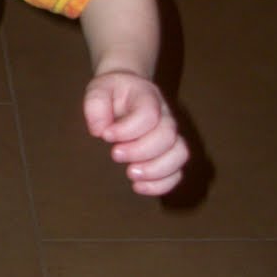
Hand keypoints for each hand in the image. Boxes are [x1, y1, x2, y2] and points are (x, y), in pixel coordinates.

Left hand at [83, 72, 187, 196]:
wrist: (126, 92)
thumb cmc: (112, 93)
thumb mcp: (98, 89)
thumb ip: (96, 104)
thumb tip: (100, 131)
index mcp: (148, 97)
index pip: (148, 114)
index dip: (127, 129)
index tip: (105, 136)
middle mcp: (165, 116)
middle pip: (167, 136)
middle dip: (140, 151)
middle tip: (114, 155)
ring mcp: (171, 136)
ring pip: (179, 155)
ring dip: (155, 170)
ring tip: (130, 174)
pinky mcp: (169, 155)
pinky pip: (177, 173)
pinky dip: (161, 185)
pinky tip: (138, 186)